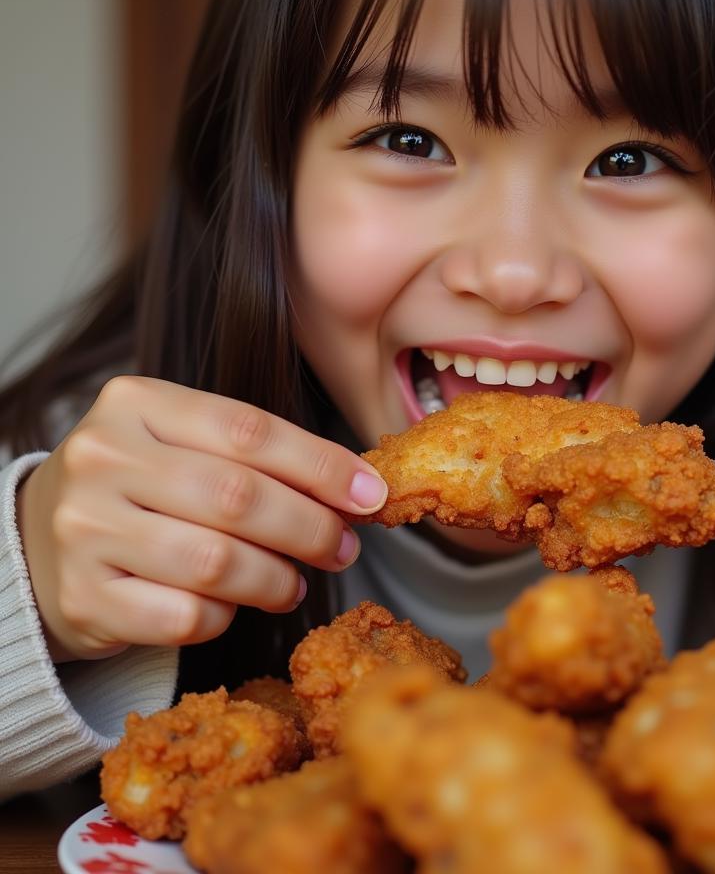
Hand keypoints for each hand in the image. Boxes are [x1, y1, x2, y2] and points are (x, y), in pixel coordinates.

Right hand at [17, 376, 386, 662]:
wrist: (41, 537)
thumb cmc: (142, 484)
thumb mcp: (187, 443)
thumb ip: (261, 456)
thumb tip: (359, 490)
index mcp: (136, 403)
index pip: (249, 430)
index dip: (321, 465)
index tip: (370, 494)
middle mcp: (102, 458)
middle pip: (238, 497)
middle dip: (309, 528)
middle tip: (341, 547)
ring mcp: (84, 529)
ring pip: (215, 562)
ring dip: (275, 579)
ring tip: (293, 582)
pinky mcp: (81, 596)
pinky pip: (182, 616)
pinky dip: (224, 616)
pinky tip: (232, 605)